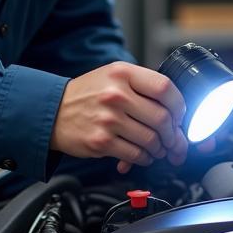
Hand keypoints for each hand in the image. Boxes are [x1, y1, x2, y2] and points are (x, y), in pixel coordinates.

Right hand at [50, 62, 188, 171]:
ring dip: (160, 148)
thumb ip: (142, 87)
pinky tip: (142, 154)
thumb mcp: (113, 76)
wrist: (53, 111)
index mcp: (123, 73)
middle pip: (162, 118)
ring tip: (157, 148)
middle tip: (172, 139)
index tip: (179, 115)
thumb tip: (175, 111)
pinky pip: (136, 154)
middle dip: (173, 134)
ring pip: (151, 140)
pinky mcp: (101, 141)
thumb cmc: (87, 94)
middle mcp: (116, 94)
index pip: (165, 88)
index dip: (178, 105)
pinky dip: (144, 158)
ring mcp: (108, 119)